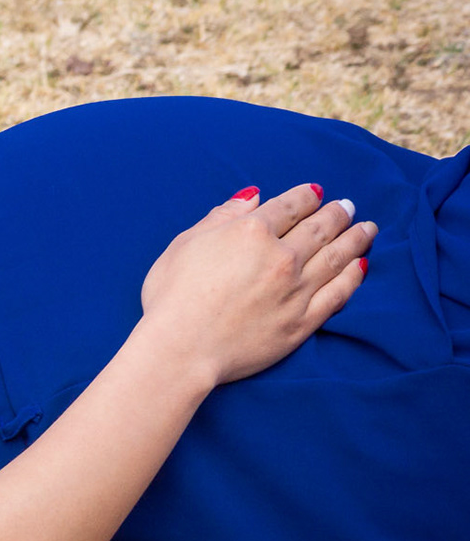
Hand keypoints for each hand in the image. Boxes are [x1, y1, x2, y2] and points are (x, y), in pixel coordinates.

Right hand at [140, 184, 375, 385]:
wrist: (180, 348)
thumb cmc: (172, 296)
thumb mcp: (185, 244)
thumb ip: (221, 218)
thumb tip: (252, 198)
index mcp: (250, 231)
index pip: (289, 205)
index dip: (305, 196)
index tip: (316, 192)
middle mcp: (281, 256)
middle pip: (319, 227)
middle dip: (338, 213)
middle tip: (349, 206)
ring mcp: (297, 289)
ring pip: (337, 257)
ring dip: (355, 239)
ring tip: (368, 229)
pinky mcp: (303, 321)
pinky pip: (338, 294)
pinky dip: (353, 277)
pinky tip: (361, 266)